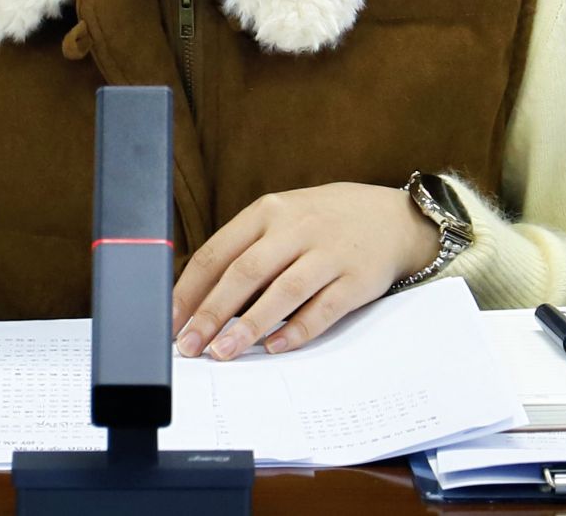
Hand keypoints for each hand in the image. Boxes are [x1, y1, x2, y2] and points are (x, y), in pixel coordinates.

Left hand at [170, 182, 438, 359]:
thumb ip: (246, 251)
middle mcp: (296, 228)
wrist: (394, 217)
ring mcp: (329, 252)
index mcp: (268, 212)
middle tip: (189, 346)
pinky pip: (323, 308)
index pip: (218, 252)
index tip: (171, 322)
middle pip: (245, 272)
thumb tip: (199, 302)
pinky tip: (275, 348)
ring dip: (249, 325)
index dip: (190, 290)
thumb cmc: (323, 223)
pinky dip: (297, 330)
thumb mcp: (282, 219)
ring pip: (282, 291)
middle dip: (211, 313)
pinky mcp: (357, 278)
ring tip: (223, 353)